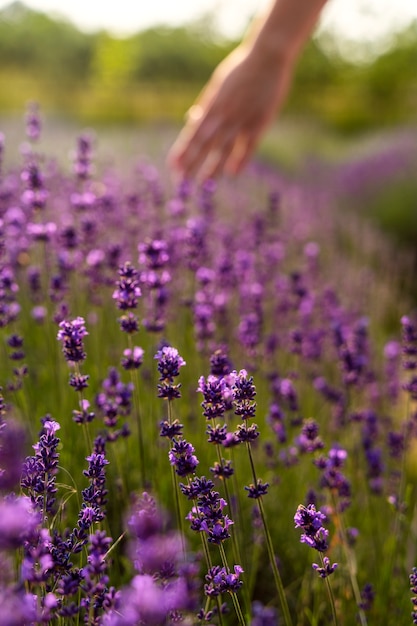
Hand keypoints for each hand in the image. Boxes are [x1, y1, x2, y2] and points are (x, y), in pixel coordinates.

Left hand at [168, 43, 294, 181]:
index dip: (183, 150)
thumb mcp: (218, 85)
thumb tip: (192, 119)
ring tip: (204, 184)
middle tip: (181, 181)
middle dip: (192, 163)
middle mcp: (223, 113)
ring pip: (224, 148)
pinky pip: (248, 146)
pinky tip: (232, 174)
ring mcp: (241, 118)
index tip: (173, 166)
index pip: (193, 133)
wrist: (267, 55)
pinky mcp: (260, 121)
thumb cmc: (241, 70)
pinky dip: (240, 160)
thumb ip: (207, 105)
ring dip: (213, 167)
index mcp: (212, 104)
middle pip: (204, 143)